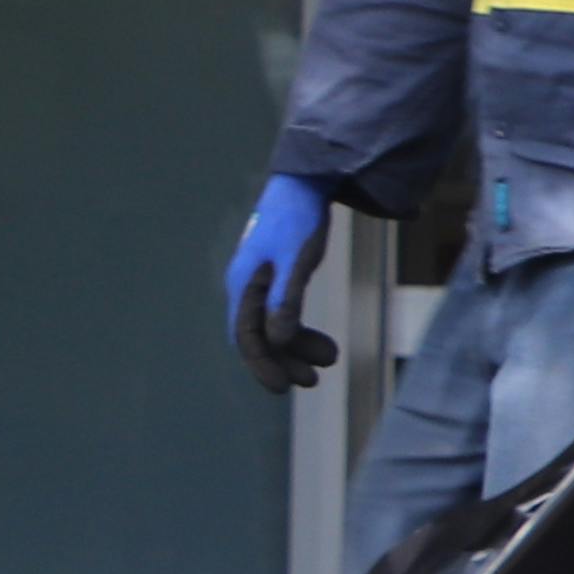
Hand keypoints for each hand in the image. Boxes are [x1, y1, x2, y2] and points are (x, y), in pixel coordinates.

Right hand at [228, 172, 339, 396]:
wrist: (303, 184)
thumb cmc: (298, 221)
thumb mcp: (297, 261)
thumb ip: (286, 301)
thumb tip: (277, 341)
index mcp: (244, 285)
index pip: (247, 336)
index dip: (262, 365)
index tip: (282, 388)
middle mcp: (246, 288)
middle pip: (259, 337)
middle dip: (284, 361)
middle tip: (314, 381)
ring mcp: (259, 283)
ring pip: (272, 327)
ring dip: (296, 347)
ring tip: (329, 359)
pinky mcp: (275, 277)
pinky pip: (281, 313)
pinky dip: (299, 330)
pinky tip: (320, 339)